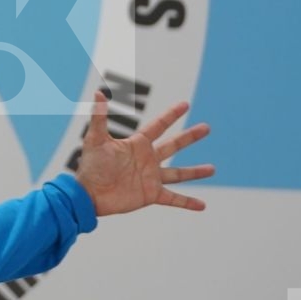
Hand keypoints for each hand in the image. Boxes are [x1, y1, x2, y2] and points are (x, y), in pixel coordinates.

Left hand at [73, 91, 213, 215]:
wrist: (88, 194)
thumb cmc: (90, 166)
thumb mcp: (95, 139)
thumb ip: (99, 117)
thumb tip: (98, 93)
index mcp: (137, 144)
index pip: (158, 126)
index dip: (171, 115)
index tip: (185, 105)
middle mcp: (147, 159)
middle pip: (174, 145)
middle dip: (190, 137)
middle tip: (206, 128)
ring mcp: (151, 177)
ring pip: (178, 173)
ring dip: (195, 172)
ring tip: (212, 168)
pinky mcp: (151, 194)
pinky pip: (174, 199)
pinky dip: (187, 202)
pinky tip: (202, 206)